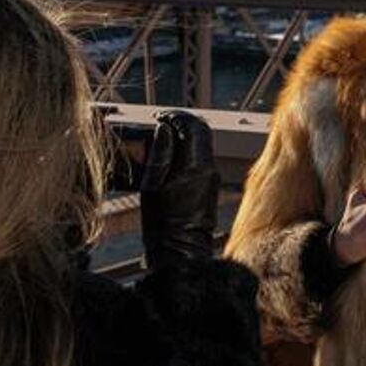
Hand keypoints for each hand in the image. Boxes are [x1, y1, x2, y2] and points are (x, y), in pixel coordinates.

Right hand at [139, 110, 219, 270]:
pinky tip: (171, 156)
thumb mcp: (152, 184)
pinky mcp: (211, 184)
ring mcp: (213, 176)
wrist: (180, 248)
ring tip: (163, 138)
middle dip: (182, 123)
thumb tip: (164, 129)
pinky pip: (201, 157)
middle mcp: (209, 168)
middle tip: (162, 123)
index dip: (176, 117)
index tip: (159, 117)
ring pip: (202, 143)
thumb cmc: (162, 220)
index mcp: (195, 165)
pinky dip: (188, 150)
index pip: (193, 126)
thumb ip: (160, 153)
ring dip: (185, 136)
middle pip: (202, 132)